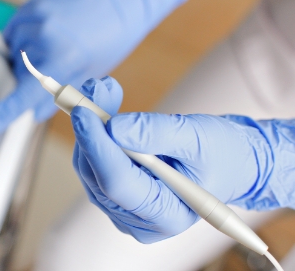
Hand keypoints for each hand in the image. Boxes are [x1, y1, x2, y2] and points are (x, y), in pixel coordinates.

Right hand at [0, 0, 188, 133]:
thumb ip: (58, 98)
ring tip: (52, 48)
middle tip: (54, 68)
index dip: (5, 111)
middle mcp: (45, 35)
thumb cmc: (109, 42)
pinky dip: (23, 38)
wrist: (118, 2)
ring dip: (26, 56)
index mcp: (64, 57)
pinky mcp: (32, 3)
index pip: (26, 92)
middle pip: (19, 71)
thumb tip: (32, 113)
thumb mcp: (88, 77)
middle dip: (30, 77)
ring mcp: (37, 15)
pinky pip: (14, 29)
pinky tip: (43, 37)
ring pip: (14, 50)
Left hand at [71, 77, 274, 242]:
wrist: (228, 163)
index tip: (83, 112)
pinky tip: (103, 110)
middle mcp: (140, 221)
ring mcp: (124, 211)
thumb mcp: (198, 137)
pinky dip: (94, 134)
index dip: (98, 147)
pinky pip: (93, 165)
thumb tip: (113, 127)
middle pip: (98, 176)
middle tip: (93, 90)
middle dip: (91, 130)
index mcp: (167, 215)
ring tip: (102, 92)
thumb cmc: (221, 152)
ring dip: (90, 127)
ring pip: (89, 169)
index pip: (118, 183)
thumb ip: (157, 133)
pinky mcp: (116, 196)